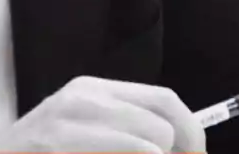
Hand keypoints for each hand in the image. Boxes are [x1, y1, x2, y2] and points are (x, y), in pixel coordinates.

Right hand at [0, 76, 204, 152]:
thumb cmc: (47, 153)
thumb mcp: (91, 134)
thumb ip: (132, 134)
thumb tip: (187, 149)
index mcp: (97, 90)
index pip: (164, 99)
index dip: (191, 132)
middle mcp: (84, 96)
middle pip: (161, 121)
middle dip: (178, 151)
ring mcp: (67, 118)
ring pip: (147, 142)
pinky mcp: (56, 142)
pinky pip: (124, 150)